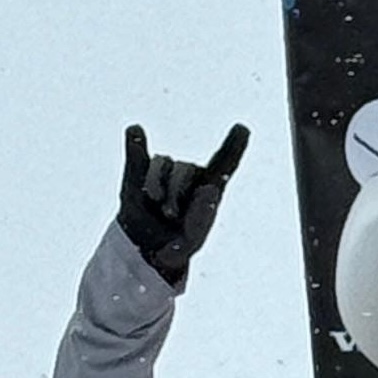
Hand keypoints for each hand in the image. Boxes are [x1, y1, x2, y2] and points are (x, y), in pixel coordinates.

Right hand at [117, 123, 248, 285]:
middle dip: (176, 190)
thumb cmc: (178, 244)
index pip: (226, 161)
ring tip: (156, 204)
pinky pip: (136, 155)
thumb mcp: (192, 238)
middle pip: (186, 168)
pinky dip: (135, 144)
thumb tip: (209, 188)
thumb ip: (202, 216)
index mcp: (210, 187)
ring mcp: (164, 172)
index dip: (235, 144)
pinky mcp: (137, 174)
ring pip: (163, 163)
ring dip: (157, 183)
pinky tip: (134, 130)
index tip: (243, 129)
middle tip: (170, 214)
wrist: (145, 248)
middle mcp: (189, 175)